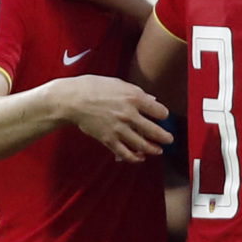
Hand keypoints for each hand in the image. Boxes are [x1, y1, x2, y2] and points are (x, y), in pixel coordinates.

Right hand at [55, 76, 172, 160]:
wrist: (72, 99)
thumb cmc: (93, 87)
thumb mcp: (118, 83)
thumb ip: (137, 93)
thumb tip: (152, 101)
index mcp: (133, 98)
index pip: (159, 111)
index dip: (163, 115)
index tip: (163, 117)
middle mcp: (129, 114)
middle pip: (155, 131)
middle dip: (165, 137)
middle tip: (169, 139)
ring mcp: (119, 128)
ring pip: (143, 145)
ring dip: (153, 149)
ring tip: (158, 150)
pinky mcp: (108, 139)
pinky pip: (125, 153)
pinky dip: (135, 158)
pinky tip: (140, 157)